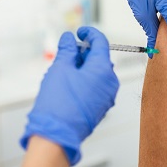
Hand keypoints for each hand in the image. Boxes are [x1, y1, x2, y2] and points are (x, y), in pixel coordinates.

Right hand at [20, 27, 118, 165]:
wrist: (56, 135)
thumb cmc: (58, 102)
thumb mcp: (60, 68)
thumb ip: (67, 50)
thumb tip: (69, 38)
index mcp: (103, 69)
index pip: (101, 42)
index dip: (89, 33)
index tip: (79, 32)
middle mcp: (110, 82)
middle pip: (100, 58)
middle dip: (84, 53)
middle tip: (67, 53)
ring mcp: (107, 96)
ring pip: (98, 73)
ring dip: (84, 67)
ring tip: (64, 70)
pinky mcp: (101, 107)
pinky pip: (96, 87)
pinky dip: (86, 80)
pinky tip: (69, 83)